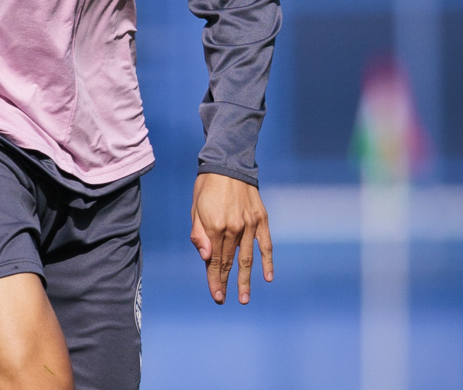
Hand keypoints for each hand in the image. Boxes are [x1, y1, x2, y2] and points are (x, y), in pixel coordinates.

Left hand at [190, 172, 273, 304]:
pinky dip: (267, 261)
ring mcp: (250, 225)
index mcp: (214, 226)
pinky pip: (265, 245)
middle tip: (224, 299)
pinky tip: (267, 277)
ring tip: (244, 297)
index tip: (216, 295)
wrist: (228, 164)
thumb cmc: (207, 186)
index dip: (214, 279)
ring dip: (245, 280)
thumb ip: (198, 233)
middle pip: (229, 261)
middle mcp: (233, 228)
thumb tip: (205, 256)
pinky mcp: (261, 220)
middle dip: (225, 282)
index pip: (214, 260)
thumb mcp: (195, 208)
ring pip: (247, 258)